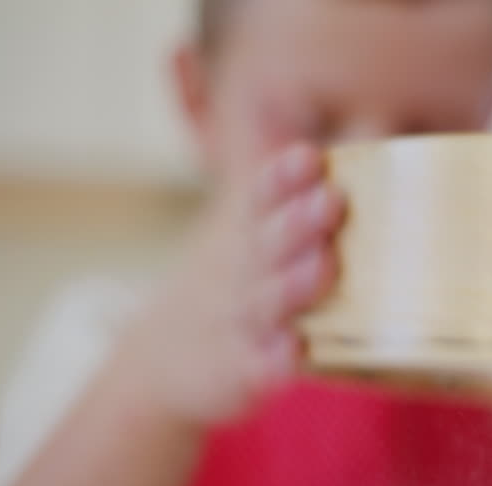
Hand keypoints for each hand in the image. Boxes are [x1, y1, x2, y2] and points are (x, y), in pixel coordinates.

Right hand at [117, 143, 343, 426]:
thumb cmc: (229, 282)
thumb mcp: (244, 226)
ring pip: (267, 301)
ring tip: (324, 265)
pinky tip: (296, 353)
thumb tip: (314, 107)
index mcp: (247, 234)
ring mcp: (237, 323)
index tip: (310, 157)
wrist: (158, 364)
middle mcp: (241, 273)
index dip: (284, 176)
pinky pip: (257, 366)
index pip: (263, 196)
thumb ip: (278, 178)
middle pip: (268, 242)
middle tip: (333, 199)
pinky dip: (273, 361)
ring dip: (295, 283)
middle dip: (299, 221)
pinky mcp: (238, 372)